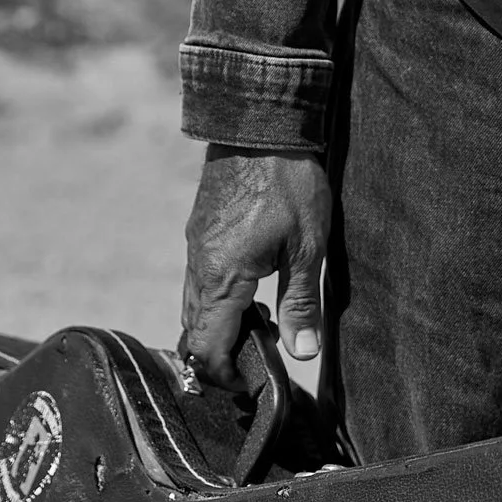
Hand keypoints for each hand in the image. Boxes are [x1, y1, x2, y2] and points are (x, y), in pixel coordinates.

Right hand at [181, 145, 332, 388]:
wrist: (260, 119)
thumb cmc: (288, 181)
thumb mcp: (307, 246)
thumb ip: (301, 303)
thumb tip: (302, 354)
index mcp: (222, 278)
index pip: (207, 349)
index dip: (225, 376)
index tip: (253, 382)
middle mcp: (199, 265)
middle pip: (194, 331)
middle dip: (220, 354)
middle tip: (258, 357)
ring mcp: (195, 243)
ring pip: (194, 303)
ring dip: (219, 324)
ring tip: (261, 319)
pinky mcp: (200, 224)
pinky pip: (198, 276)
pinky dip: (217, 296)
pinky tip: (252, 284)